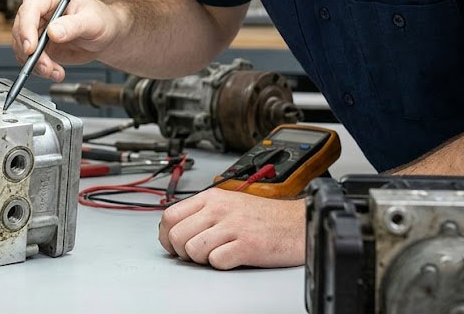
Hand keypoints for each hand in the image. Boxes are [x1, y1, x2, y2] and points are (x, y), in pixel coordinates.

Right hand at [11, 0, 119, 80]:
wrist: (104, 35)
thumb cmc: (101, 20)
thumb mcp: (92, 21)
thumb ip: (73, 25)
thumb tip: (53, 32)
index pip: (30, 8)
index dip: (27, 28)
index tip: (31, 48)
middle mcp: (39, 8)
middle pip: (21, 29)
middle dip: (31, 52)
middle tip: (46, 66)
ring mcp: (36, 26)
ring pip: (22, 46)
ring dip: (36, 63)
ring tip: (55, 71)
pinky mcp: (37, 43)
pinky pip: (28, 57)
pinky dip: (39, 68)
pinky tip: (55, 71)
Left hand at [158, 188, 304, 269]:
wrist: (298, 224)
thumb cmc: (264, 217)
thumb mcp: (228, 204)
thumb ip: (202, 213)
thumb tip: (174, 229)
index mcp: (211, 198)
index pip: (170, 215)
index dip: (166, 235)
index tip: (172, 244)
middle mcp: (219, 209)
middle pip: (177, 235)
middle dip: (182, 251)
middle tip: (196, 254)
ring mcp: (233, 227)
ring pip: (193, 249)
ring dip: (200, 259)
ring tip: (215, 255)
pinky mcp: (248, 246)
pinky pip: (217, 261)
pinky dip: (220, 265)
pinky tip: (231, 258)